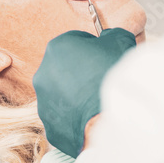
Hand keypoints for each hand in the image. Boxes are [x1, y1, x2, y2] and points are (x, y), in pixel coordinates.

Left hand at [32, 28, 135, 157]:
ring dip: (78, 96)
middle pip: (65, 69)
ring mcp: (44, 104)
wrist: (111, 116)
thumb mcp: (120, 40)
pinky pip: (65, 119)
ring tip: (99, 100)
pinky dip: (78, 118)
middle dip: (82, 73)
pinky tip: (94, 117)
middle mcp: (43, 74)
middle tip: (103, 79)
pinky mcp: (51, 128)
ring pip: (63, 96)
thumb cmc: (114, 74)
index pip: (76, 42)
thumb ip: (111, 34)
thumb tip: (108, 38)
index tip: (105, 57)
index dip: (93, 48)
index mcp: (57, 48)